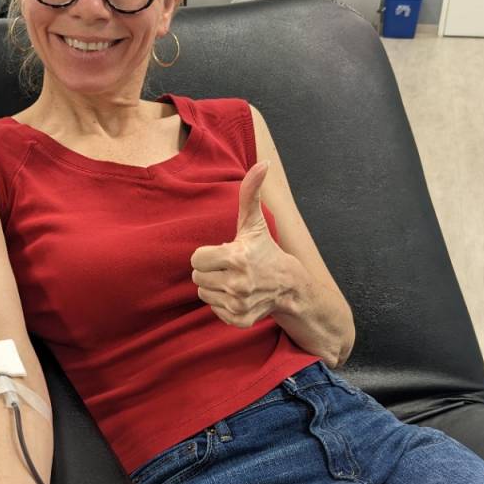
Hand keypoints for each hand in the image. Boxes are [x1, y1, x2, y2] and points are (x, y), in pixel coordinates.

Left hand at [190, 161, 288, 328]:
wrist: (288, 287)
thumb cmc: (265, 251)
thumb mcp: (255, 223)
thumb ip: (251, 192)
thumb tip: (263, 163)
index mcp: (236, 258)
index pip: (196, 259)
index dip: (208, 255)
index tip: (225, 254)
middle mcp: (237, 283)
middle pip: (196, 277)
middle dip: (210, 270)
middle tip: (229, 267)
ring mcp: (238, 304)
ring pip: (203, 293)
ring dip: (214, 286)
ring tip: (234, 280)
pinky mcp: (238, 319)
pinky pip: (212, 308)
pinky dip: (221, 302)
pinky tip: (238, 295)